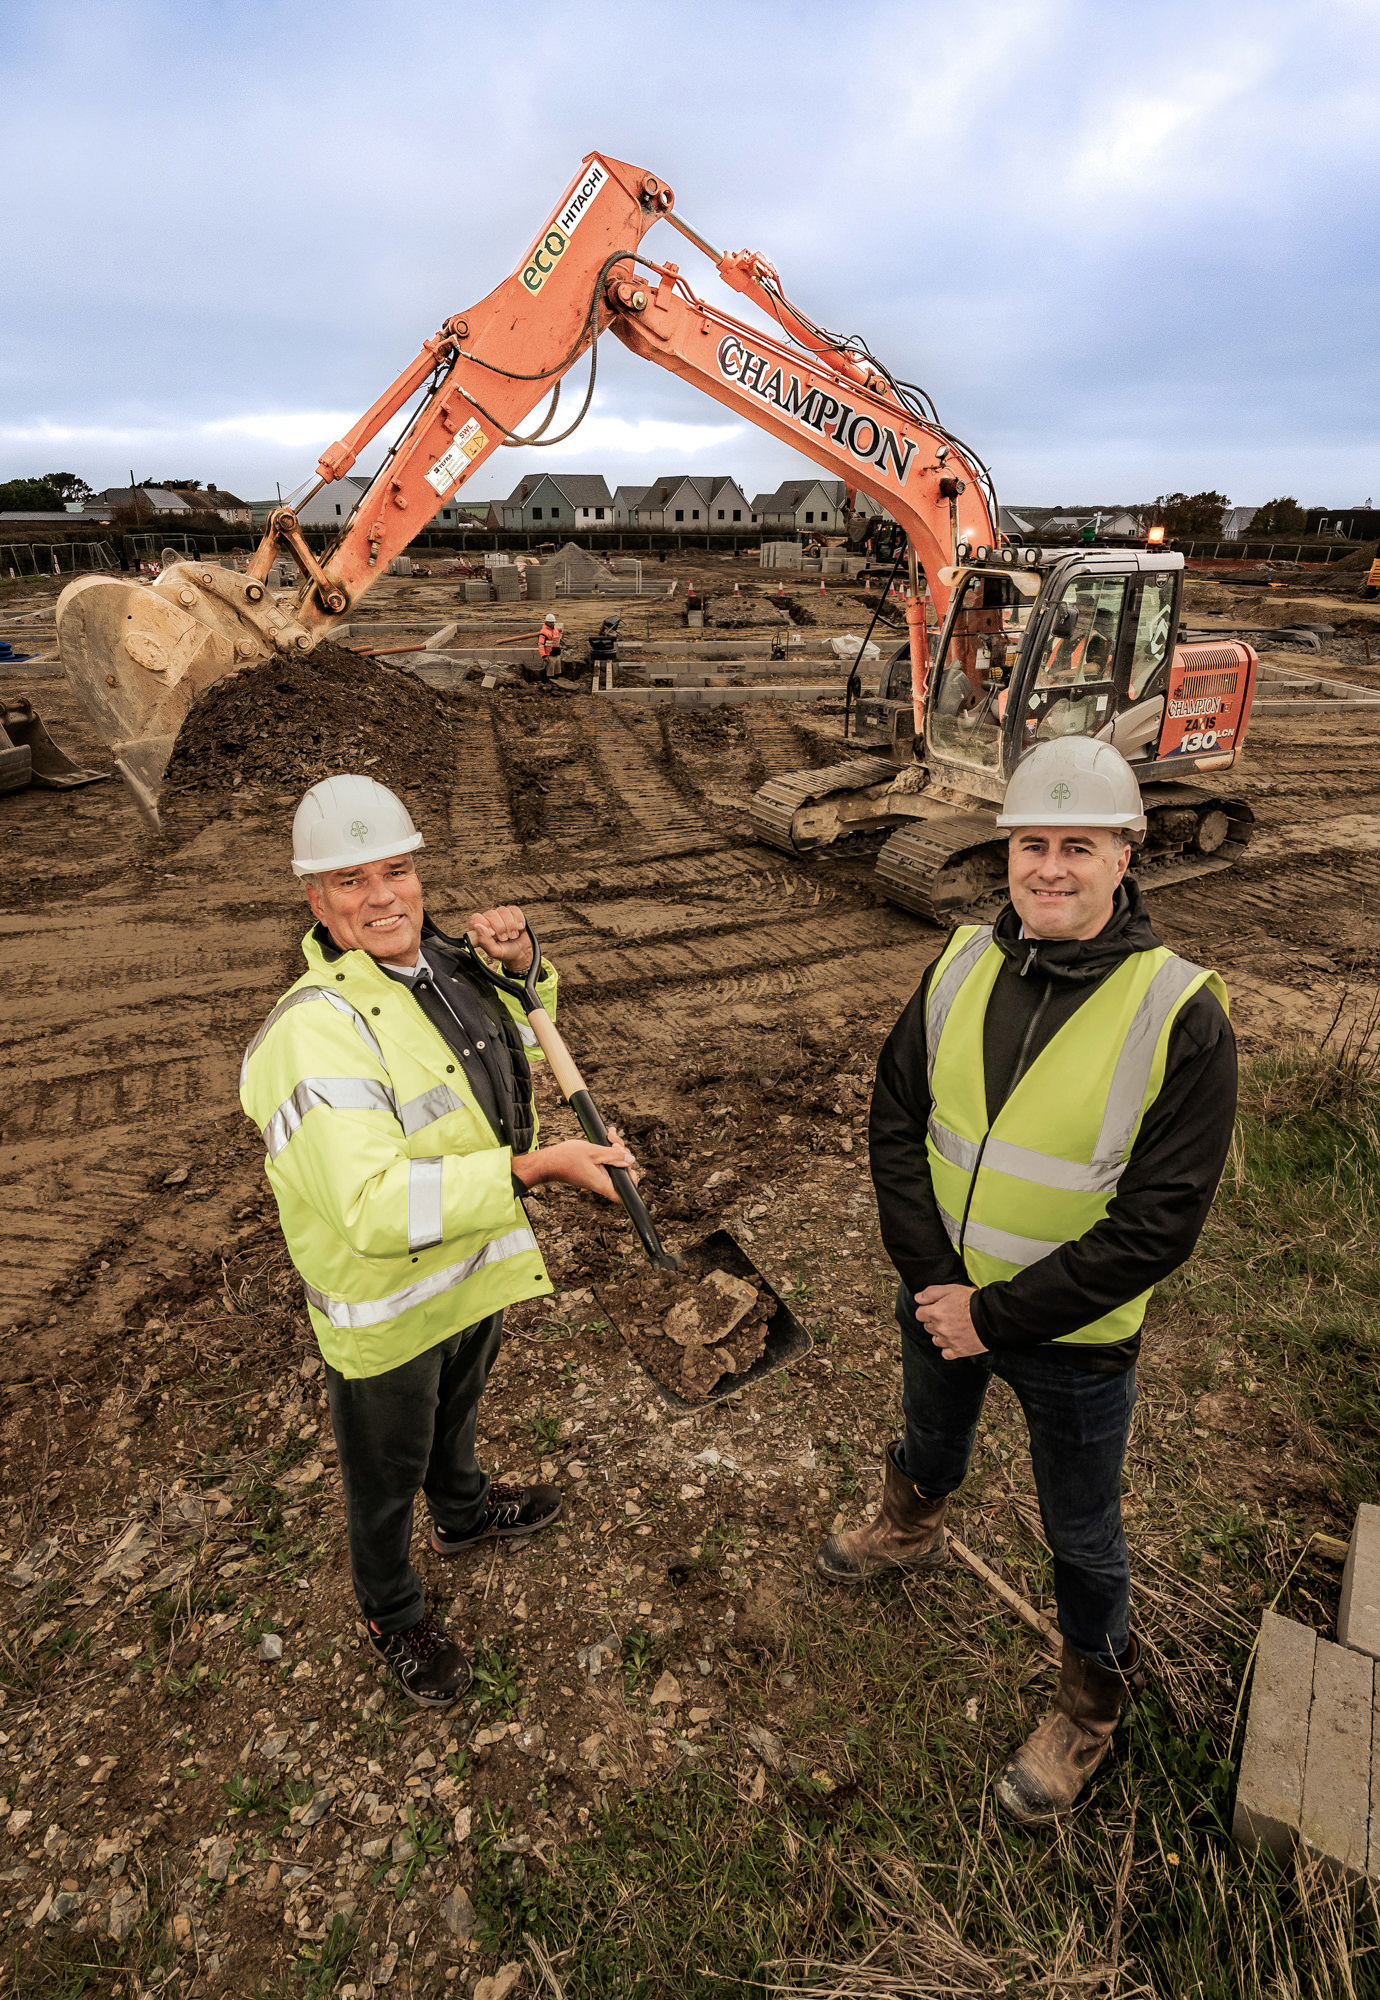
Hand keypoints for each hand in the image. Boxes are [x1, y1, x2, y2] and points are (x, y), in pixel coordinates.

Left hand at [468, 905, 533, 973]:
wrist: (523, 952)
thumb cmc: (506, 952)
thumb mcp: (494, 951)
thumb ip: (484, 941)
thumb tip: (477, 926)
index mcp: (481, 929)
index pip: (476, 918)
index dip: (484, 923)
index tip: (492, 934)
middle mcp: (489, 920)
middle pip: (491, 914)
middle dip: (500, 927)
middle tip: (504, 938)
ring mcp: (501, 915)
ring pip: (503, 911)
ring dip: (510, 925)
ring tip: (512, 936)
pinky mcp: (513, 913)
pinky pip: (514, 910)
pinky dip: (518, 920)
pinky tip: (519, 928)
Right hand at [512, 1126, 637, 1201]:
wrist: (548, 1161)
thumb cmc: (566, 1159)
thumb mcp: (594, 1152)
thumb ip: (614, 1156)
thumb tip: (630, 1160)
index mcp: (603, 1183)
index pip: (626, 1191)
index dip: (631, 1178)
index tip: (627, 1162)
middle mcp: (602, 1183)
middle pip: (622, 1171)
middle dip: (623, 1153)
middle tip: (614, 1140)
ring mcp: (597, 1177)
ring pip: (615, 1164)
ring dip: (615, 1149)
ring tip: (610, 1135)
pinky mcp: (593, 1171)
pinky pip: (606, 1162)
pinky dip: (608, 1150)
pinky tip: (607, 1138)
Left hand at [914, 1284, 986, 1359]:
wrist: (992, 1317)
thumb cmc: (972, 1301)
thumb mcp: (950, 1289)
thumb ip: (930, 1293)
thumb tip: (917, 1298)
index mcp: (935, 1313)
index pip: (919, 1314)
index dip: (927, 1309)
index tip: (936, 1308)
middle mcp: (939, 1329)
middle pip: (928, 1326)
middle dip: (935, 1321)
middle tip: (949, 1315)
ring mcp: (948, 1341)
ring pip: (936, 1340)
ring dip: (941, 1334)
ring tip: (954, 1327)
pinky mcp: (958, 1351)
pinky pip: (946, 1353)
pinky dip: (948, 1348)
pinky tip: (955, 1340)